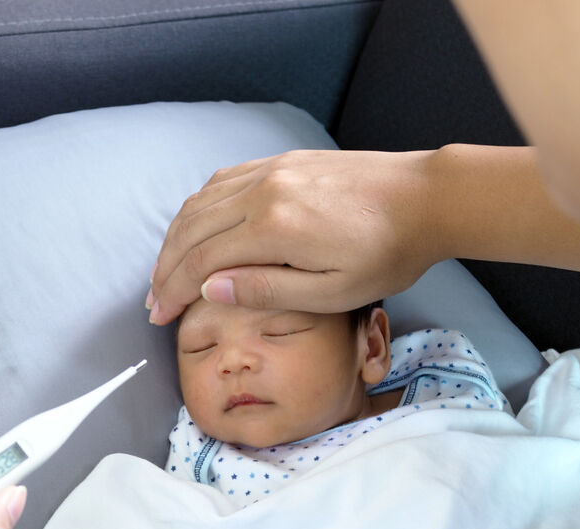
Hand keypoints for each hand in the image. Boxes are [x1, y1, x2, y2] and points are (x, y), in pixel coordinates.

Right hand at [148, 149, 442, 323]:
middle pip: (191, 230)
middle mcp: (263, 191)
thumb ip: (267, 290)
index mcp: (273, 227)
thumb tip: (208, 288)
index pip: (201, 260)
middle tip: (153, 301)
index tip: (159, 316)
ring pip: (201, 202)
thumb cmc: (388, 253)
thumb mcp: (332, 292)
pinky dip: (198, 207)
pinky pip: (223, 181)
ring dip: (176, 237)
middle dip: (165, 268)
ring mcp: (271, 170)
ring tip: (165, 269)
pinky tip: (195, 226)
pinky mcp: (282, 161)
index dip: (173, 290)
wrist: (426, 198)